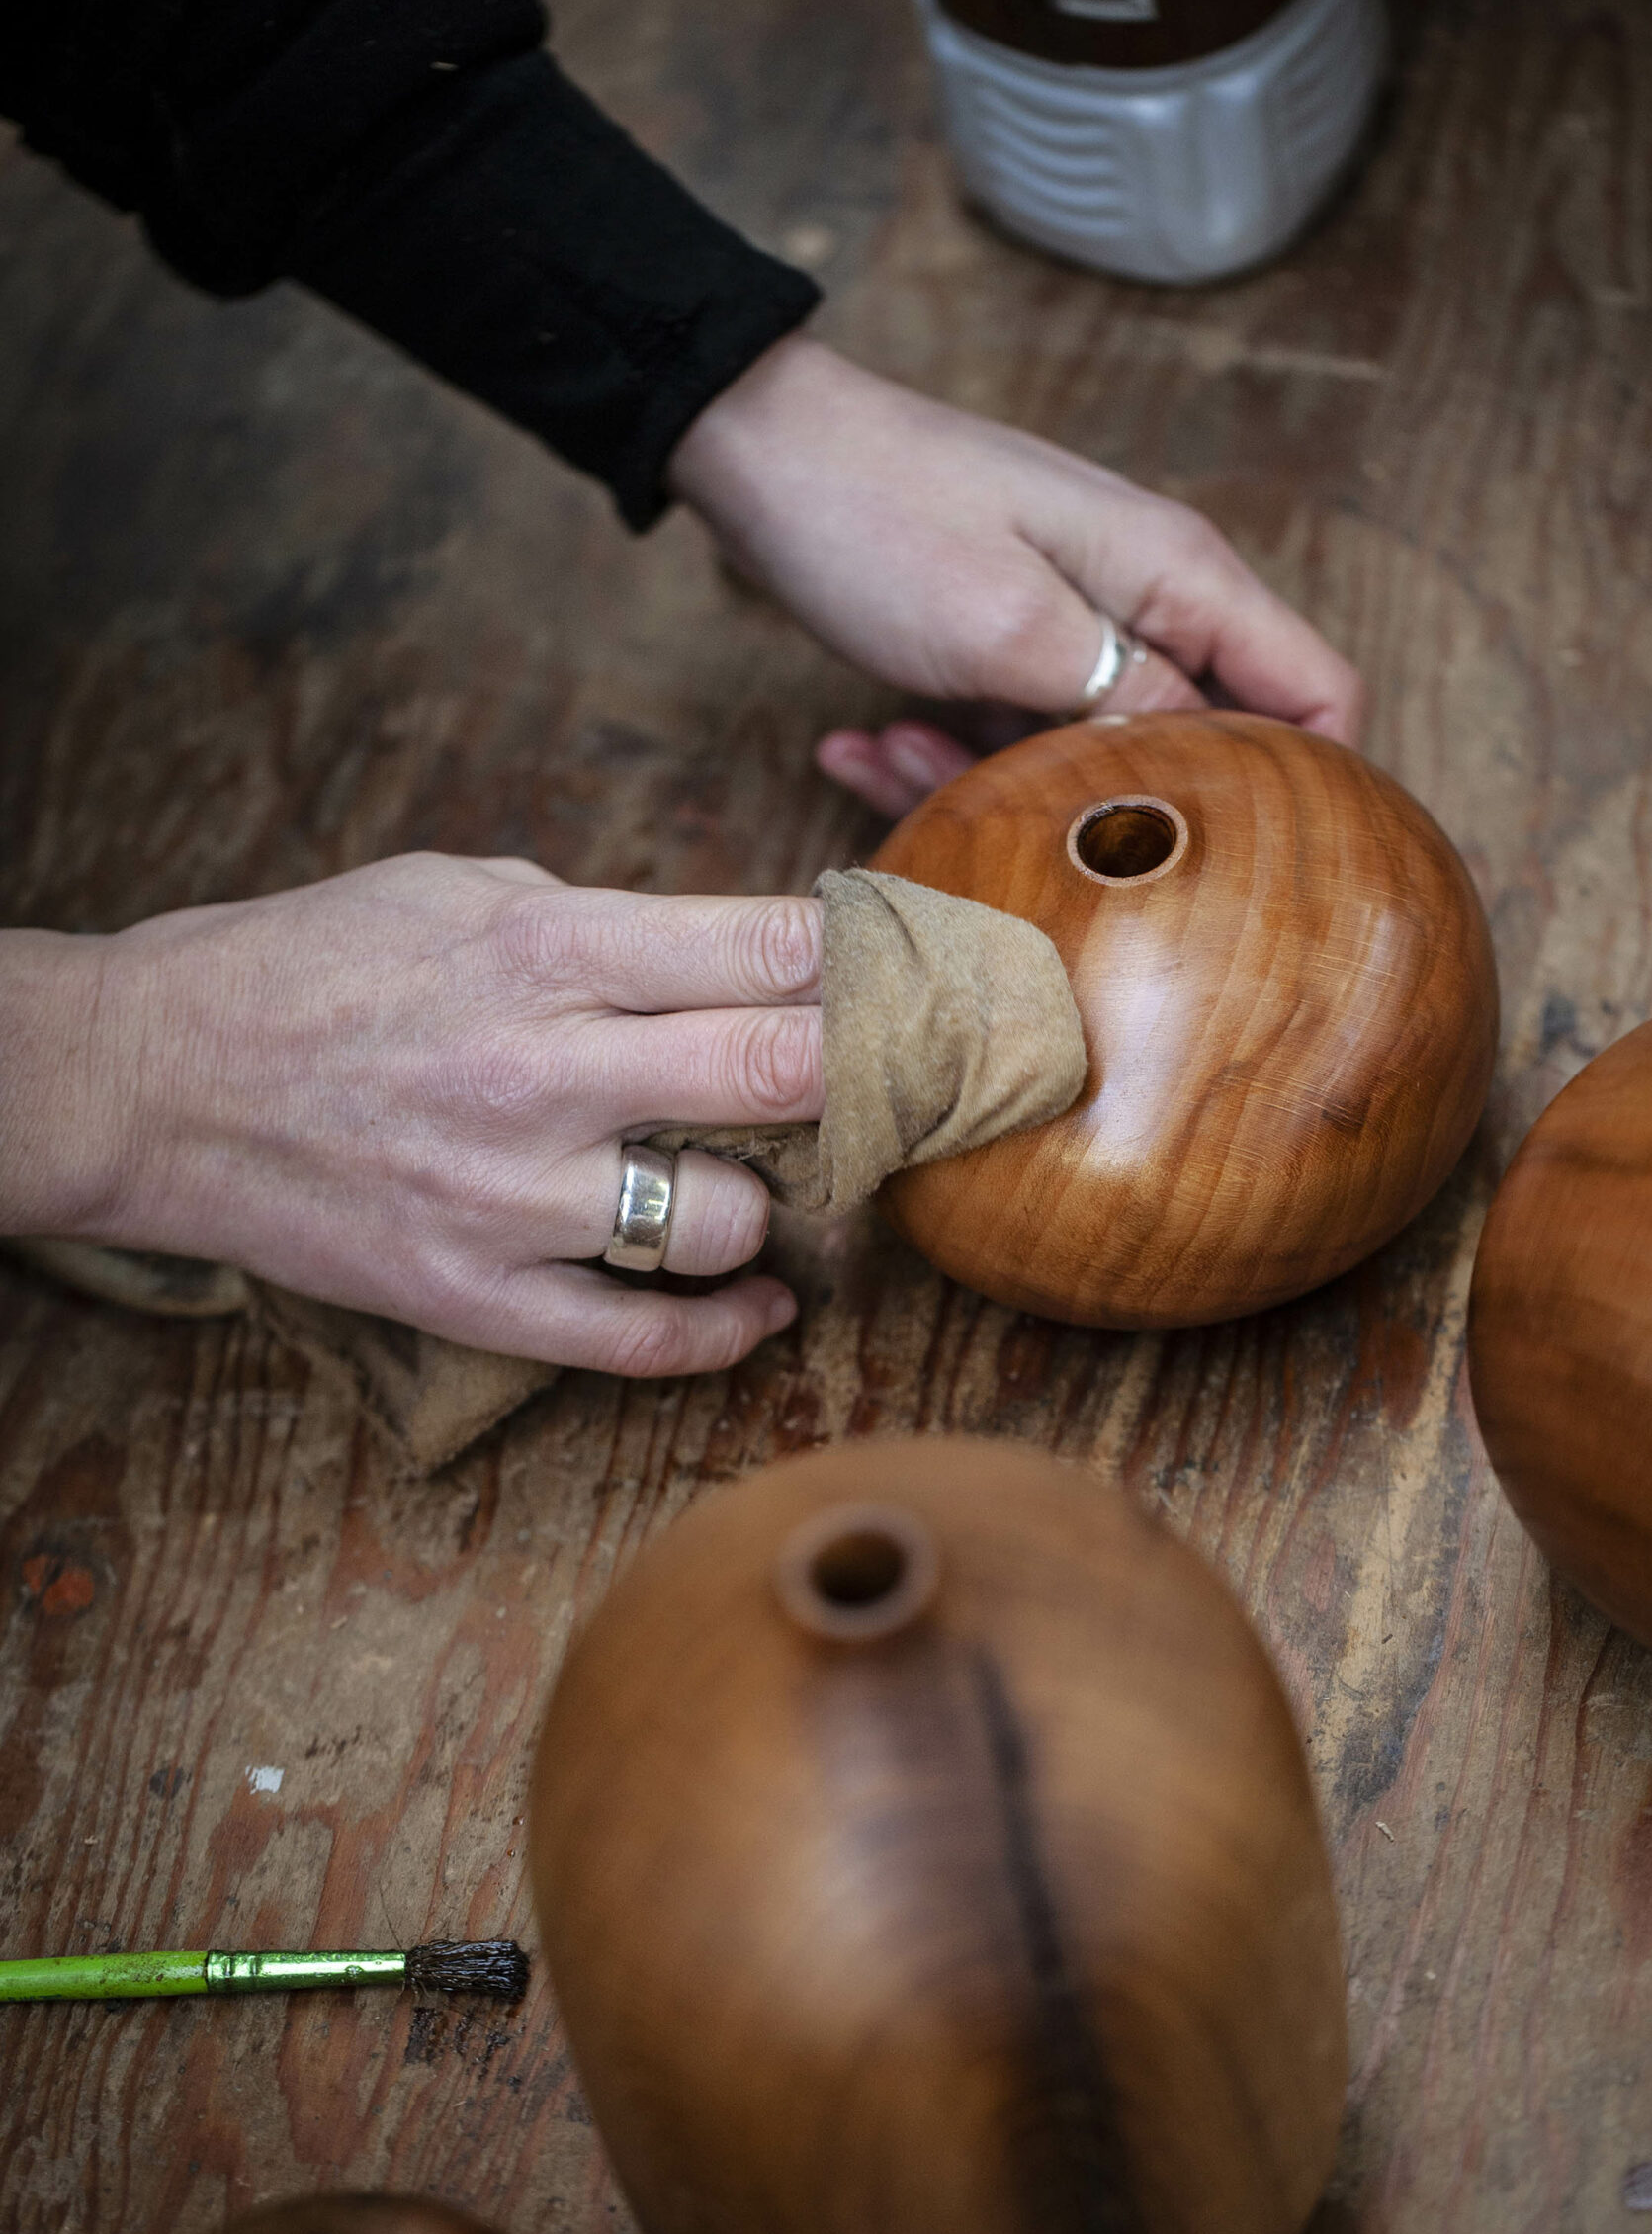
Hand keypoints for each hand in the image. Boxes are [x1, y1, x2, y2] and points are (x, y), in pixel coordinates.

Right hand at [0, 856, 823, 1374]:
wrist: (160, 1080)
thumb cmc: (317, 964)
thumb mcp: (463, 892)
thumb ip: (611, 926)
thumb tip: (750, 959)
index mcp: (545, 949)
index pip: (771, 949)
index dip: (869, 963)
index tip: (909, 975)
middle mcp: (543, 1073)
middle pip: (781, 1075)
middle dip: (860, 1075)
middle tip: (891, 1081)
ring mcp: (511, 1199)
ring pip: (723, 1219)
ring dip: (770, 1204)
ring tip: (764, 1184)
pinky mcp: (475, 1297)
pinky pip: (640, 1341)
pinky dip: (724, 1331)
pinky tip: (758, 1304)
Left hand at [669, 336, 1363, 818]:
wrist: (755, 451)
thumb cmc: (878, 513)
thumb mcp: (1009, 627)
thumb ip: (1129, 698)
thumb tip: (1214, 760)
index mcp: (1179, 578)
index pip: (1316, 689)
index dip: (1313, 781)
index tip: (1252, 864)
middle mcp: (1144, 601)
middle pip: (1194, 742)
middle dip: (1109, 803)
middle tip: (1017, 828)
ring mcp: (1072, 626)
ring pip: (1082, 755)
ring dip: (991, 785)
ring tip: (893, 753)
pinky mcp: (1003, 648)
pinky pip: (1002, 735)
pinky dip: (936, 756)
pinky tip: (858, 744)